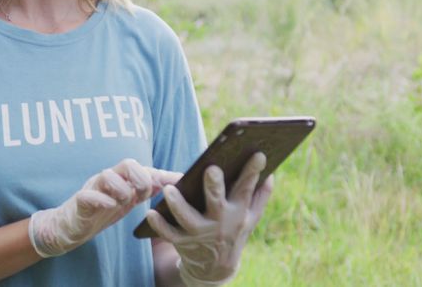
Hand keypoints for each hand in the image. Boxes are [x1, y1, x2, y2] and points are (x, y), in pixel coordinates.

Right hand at [29, 158, 180, 257]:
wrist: (72, 227)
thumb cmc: (101, 210)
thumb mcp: (128, 201)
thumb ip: (146, 189)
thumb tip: (172, 180)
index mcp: (121, 179)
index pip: (143, 169)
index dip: (162, 174)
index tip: (180, 181)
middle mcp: (108, 179)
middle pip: (127, 163)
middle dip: (140, 178)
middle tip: (142, 195)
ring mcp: (93, 189)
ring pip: (107, 175)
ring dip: (121, 189)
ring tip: (123, 203)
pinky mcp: (80, 202)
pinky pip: (88, 195)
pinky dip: (101, 200)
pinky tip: (109, 207)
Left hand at [146, 152, 273, 285]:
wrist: (216, 267)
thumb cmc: (233, 231)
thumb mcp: (250, 217)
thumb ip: (260, 195)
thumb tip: (271, 172)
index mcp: (238, 212)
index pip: (246, 189)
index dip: (252, 172)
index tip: (258, 154)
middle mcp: (221, 222)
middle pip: (217, 202)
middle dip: (214, 187)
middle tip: (211, 169)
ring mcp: (201, 233)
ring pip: (188, 219)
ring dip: (178, 205)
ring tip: (169, 190)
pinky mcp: (184, 242)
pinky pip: (169, 234)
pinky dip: (159, 225)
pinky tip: (151, 213)